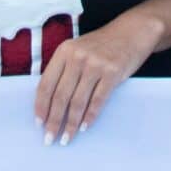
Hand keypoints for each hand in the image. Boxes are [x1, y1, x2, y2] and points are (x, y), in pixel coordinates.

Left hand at [32, 16, 156, 144]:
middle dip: (53, 121)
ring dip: (71, 124)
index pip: (46, 84)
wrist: (132, 31)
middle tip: (49, 139)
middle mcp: (77, 56)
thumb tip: (49, 104)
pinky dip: (90, 117)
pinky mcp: (112, 72)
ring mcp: (95, 64)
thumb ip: (64, 70)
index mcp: (64, 51)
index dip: (41, 107)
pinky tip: (84, 127)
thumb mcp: (78, 49)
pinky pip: (97, 100)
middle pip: (60, 96)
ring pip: (78, 102)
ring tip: (66, 138)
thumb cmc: (102, 45)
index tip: (38, 124)